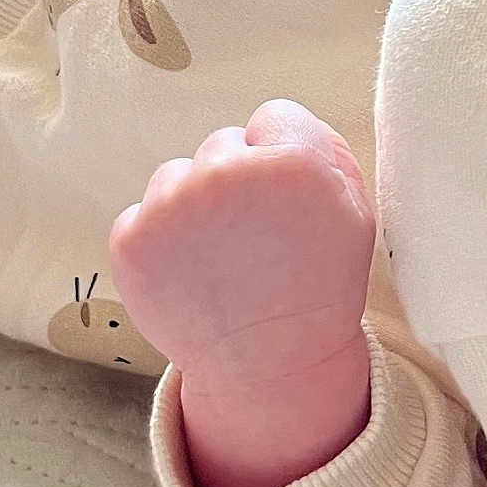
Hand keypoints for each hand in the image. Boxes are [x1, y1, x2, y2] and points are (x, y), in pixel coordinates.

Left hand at [108, 100, 376, 486]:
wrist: (270, 370)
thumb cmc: (318, 291)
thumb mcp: (355, 217)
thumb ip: (325, 154)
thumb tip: (276, 121)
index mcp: (294, 165)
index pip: (276, 116)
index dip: (286, 160)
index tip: (288, 204)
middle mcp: (226, 174)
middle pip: (224, 143)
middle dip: (238, 182)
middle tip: (255, 241)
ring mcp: (171, 206)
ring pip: (178, 175)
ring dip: (194, 208)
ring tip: (221, 261)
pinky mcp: (131, 238)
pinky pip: (142, 214)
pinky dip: (159, 241)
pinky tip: (190, 276)